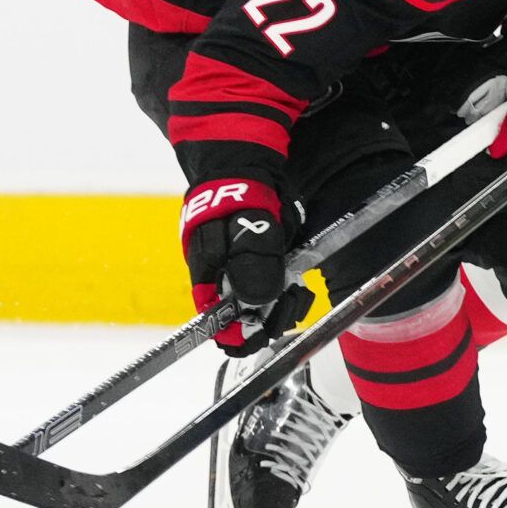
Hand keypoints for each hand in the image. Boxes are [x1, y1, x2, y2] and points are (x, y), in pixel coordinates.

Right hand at [182, 177, 306, 354]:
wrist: (248, 172)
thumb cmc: (239, 199)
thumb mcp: (248, 228)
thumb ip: (251, 263)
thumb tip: (254, 302)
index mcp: (208, 280)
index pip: (217, 327)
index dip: (240, 335)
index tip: (264, 328)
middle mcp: (225, 286)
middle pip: (246, 325)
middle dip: (271, 318)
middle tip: (291, 296)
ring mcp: (247, 280)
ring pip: (266, 313)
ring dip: (285, 306)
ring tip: (296, 287)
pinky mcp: (266, 273)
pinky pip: (279, 297)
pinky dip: (292, 295)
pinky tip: (298, 284)